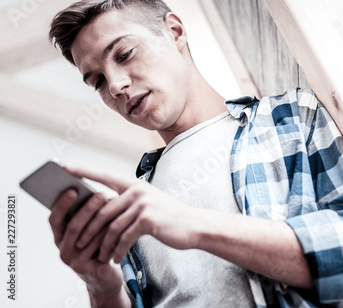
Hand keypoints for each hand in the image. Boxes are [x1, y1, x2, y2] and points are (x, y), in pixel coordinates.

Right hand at [49, 189, 123, 298]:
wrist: (104, 276)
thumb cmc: (97, 247)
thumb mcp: (88, 231)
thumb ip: (86, 216)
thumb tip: (95, 191)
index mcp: (59, 237)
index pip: (54, 219)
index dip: (62, 204)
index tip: (73, 189)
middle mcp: (63, 250)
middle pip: (73, 226)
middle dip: (88, 208)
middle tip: (102, 194)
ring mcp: (74, 262)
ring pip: (90, 236)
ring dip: (105, 219)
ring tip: (118, 205)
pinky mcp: (89, 269)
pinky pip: (102, 248)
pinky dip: (112, 233)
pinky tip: (123, 223)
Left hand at [67, 166, 198, 263]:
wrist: (193, 225)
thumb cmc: (167, 217)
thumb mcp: (147, 203)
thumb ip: (127, 202)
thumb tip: (101, 209)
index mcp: (134, 184)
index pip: (104, 175)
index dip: (84, 171)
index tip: (65, 168)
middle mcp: (137, 190)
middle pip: (102, 210)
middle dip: (88, 229)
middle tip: (78, 243)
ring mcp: (142, 204)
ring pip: (112, 227)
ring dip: (104, 245)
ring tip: (101, 257)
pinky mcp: (148, 219)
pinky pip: (124, 237)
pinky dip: (118, 250)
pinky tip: (116, 258)